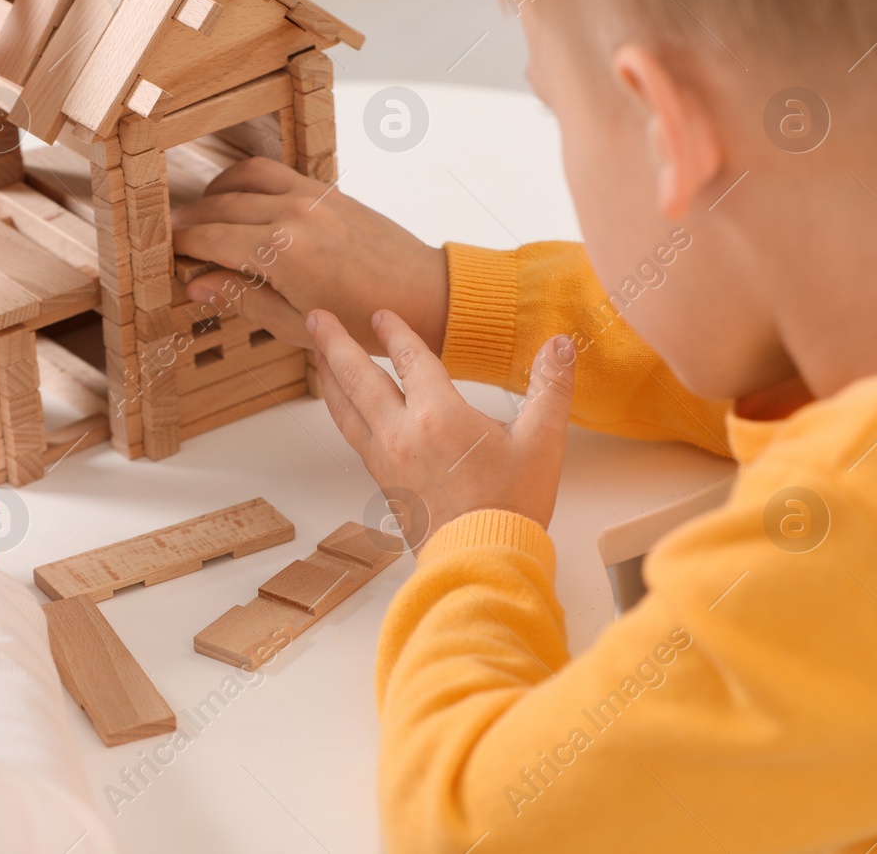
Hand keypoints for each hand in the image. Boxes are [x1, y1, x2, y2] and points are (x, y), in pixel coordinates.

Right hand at [169, 157, 448, 354]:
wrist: (422, 294)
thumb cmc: (365, 318)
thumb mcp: (293, 323)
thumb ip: (242, 297)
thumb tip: (198, 285)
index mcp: (281, 252)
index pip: (211, 238)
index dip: (181, 244)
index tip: (164, 253)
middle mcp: (292, 214)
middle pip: (220, 206)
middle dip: (190, 220)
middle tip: (171, 237)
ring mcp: (310, 196)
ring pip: (243, 179)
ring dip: (214, 192)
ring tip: (199, 213)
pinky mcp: (326, 190)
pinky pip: (274, 171)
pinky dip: (246, 179)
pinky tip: (237, 197)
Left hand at [308, 308, 575, 544]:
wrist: (483, 561)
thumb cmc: (511, 505)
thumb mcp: (542, 442)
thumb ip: (550, 387)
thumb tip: (561, 345)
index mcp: (438, 416)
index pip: (410, 359)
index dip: (396, 332)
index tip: (381, 314)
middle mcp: (402, 433)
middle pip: (358, 377)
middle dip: (334, 343)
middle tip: (315, 318)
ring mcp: (386, 460)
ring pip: (346, 409)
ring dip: (330, 377)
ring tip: (317, 355)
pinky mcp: (383, 482)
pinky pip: (353, 436)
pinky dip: (342, 412)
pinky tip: (344, 409)